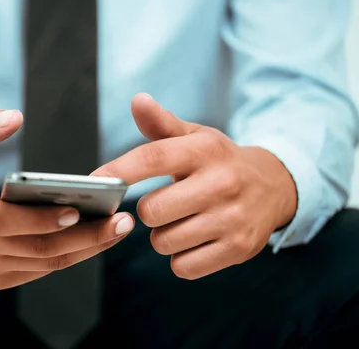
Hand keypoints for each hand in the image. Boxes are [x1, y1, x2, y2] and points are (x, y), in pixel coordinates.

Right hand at [0, 109, 134, 289]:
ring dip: (86, 249)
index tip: (77, 209)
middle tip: (123, 221)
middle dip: (84, 237)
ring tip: (120, 228)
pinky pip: (42, 270)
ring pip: (45, 263)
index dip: (41, 219)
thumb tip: (14, 116)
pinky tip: (97, 238)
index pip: (5, 222)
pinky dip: (71, 256)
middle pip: (37, 248)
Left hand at [92, 93, 296, 279]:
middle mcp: (222, 183)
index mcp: (205, 150)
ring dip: (162, 236)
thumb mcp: (195, 137)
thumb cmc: (218, 161)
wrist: (273, 187)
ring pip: (163, 242)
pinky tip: (194, 240)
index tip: (95, 181)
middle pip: (151, 211)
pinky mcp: (239, 249)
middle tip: (162, 204)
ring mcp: (233, 218)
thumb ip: (161, 123)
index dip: (119, 170)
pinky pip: (183, 267)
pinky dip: (180, 258)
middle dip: (147, 211)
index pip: (153, 158)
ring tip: (180, 221)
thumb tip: (137, 100)